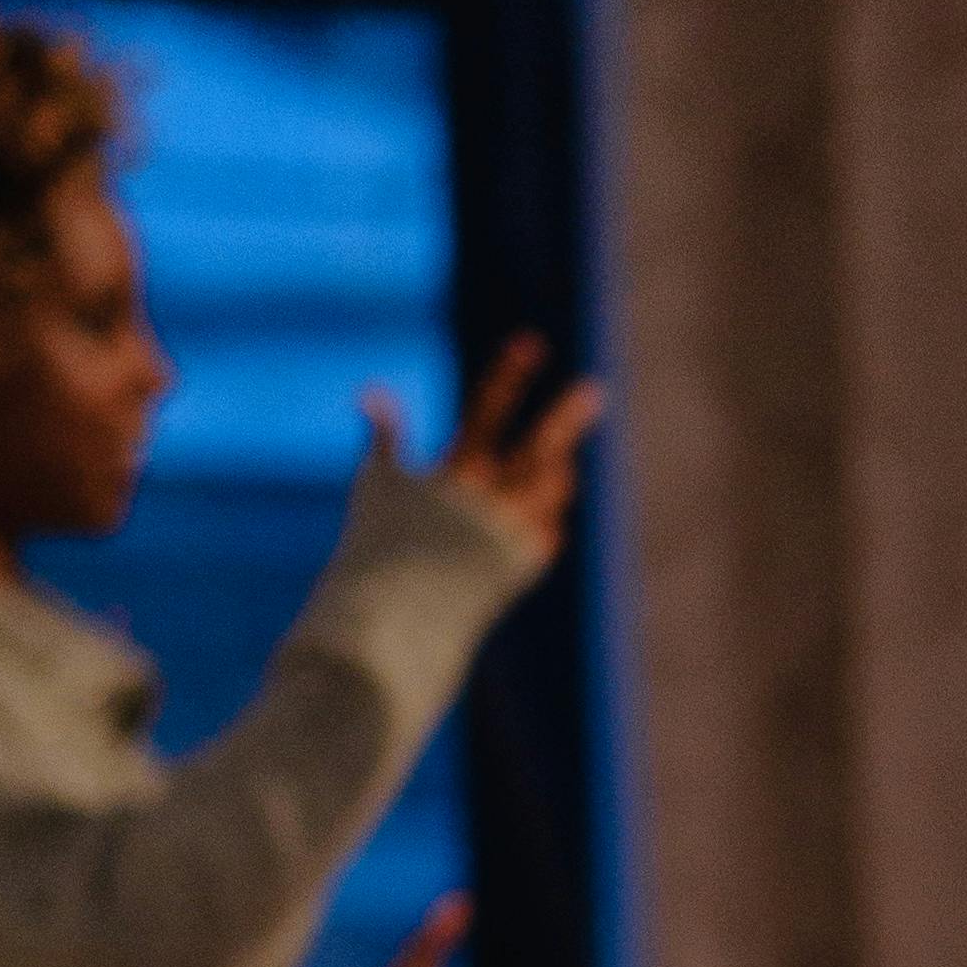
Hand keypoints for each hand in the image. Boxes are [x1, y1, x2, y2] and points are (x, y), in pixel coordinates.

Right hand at [366, 333, 604, 551]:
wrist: (391, 622)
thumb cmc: (375, 549)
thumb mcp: (377, 486)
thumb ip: (385, 437)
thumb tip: (371, 393)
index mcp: (454, 476)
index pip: (486, 410)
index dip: (509, 374)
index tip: (531, 343)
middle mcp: (489, 504)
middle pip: (539, 449)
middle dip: (567, 418)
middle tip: (595, 391)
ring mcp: (511, 538)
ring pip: (552, 489)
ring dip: (556, 467)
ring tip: (554, 458)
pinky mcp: (520, 568)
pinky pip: (548, 531)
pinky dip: (544, 515)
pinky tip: (536, 513)